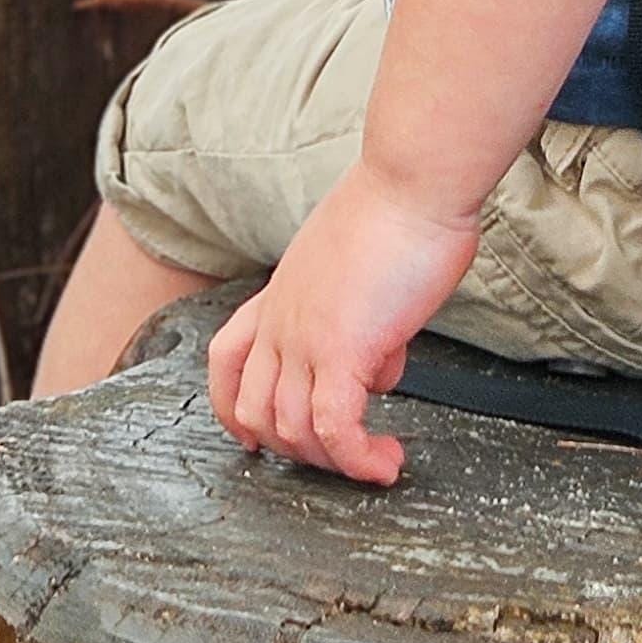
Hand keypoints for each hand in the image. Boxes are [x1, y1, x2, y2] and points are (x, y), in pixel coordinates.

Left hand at [206, 163, 481, 484]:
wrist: (413, 180)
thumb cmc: (402, 206)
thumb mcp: (359, 265)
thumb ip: (358, 313)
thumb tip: (379, 358)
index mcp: (282, 292)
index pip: (227, 359)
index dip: (233, 408)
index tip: (254, 437)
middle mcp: (282, 318)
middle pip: (254, 409)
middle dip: (294, 446)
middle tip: (341, 454)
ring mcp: (306, 337)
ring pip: (292, 429)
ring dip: (332, 462)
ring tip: (375, 462)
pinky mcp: (342, 350)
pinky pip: (337, 429)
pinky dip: (358, 460)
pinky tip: (385, 463)